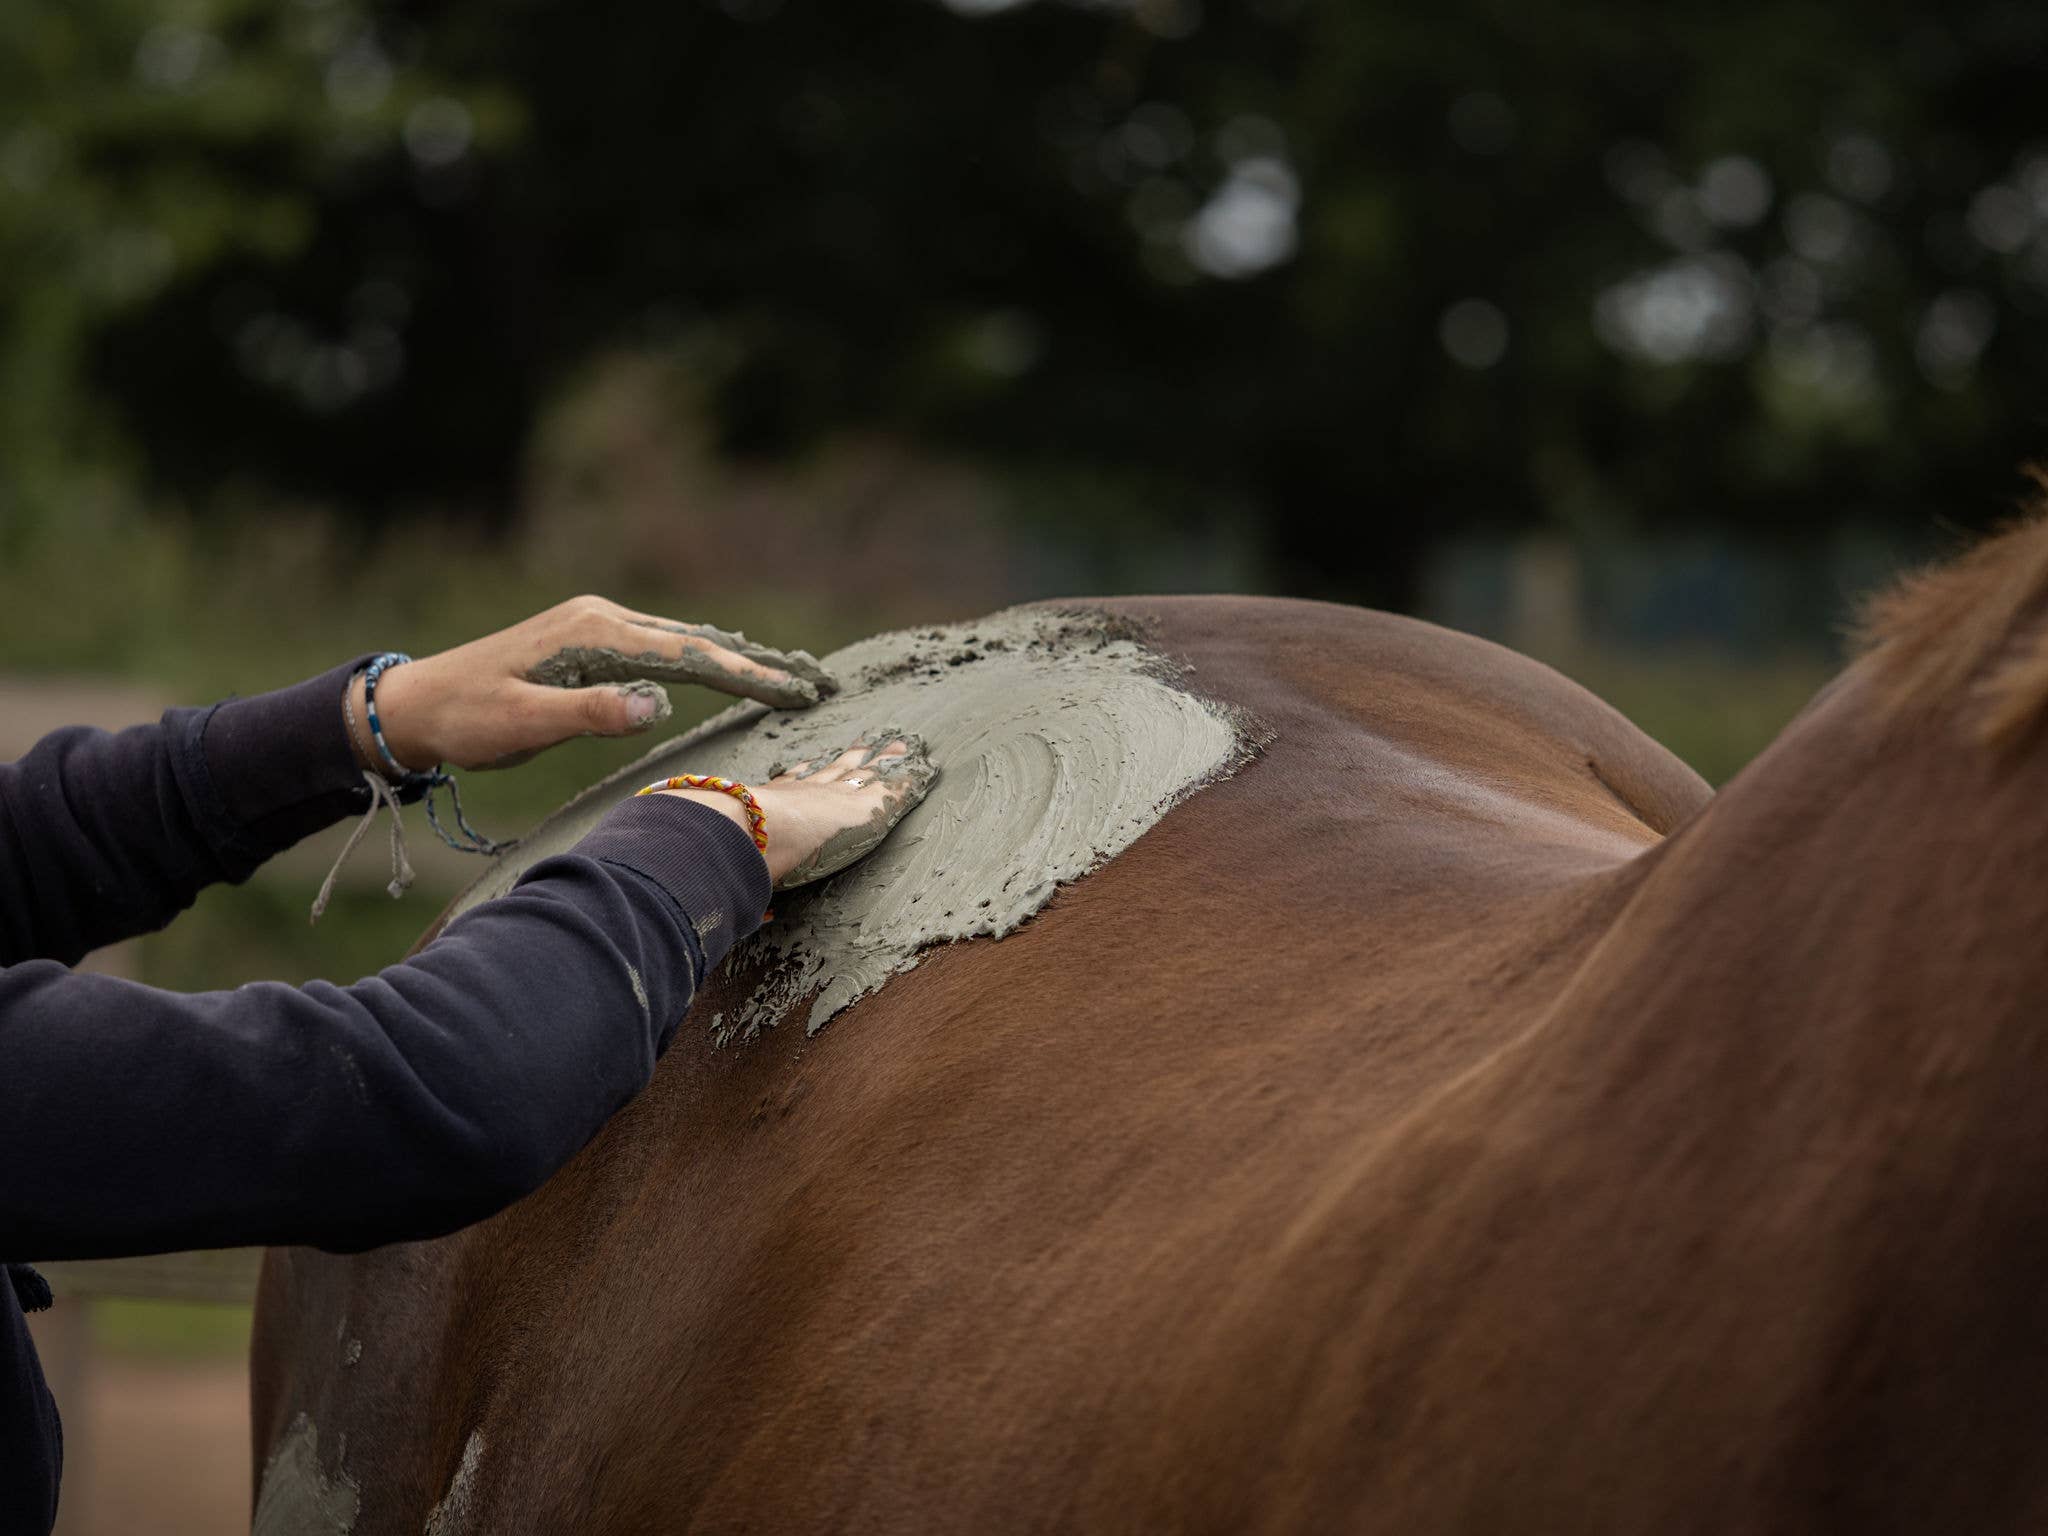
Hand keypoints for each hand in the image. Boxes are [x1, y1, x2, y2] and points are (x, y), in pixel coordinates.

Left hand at [348, 596, 837, 773]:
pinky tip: (726, 662)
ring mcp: (598, 624)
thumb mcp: (525, 725)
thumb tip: (659, 705)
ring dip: (739, 657)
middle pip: (701, 641)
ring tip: (791, 673)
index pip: (691, 657)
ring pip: (686, 640)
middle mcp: (604, 618)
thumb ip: (592, 714)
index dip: (749, 676)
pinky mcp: (591, 639)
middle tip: (819, 682)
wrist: (416, 703)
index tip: (798, 693)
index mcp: (597, 635)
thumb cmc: (468, 721)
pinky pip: (664, 645)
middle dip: (762, 663)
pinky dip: (705, 655)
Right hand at [658, 734, 937, 887]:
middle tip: (864, 743)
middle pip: (836, 770)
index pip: (793, 785)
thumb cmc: (728, 848)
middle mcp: (807, 793)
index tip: (808, 765)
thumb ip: (729, 874)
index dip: (803, 775)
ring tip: (900, 744)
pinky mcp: (869, 805)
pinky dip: (910, 777)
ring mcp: (838, 796)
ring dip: (885, 759)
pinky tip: (924, 768)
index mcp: (774, 805)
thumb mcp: (726, 856)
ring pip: (869, 772)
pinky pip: (897, 786)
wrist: (744, 829)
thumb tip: (733, 913)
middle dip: (850, 758)